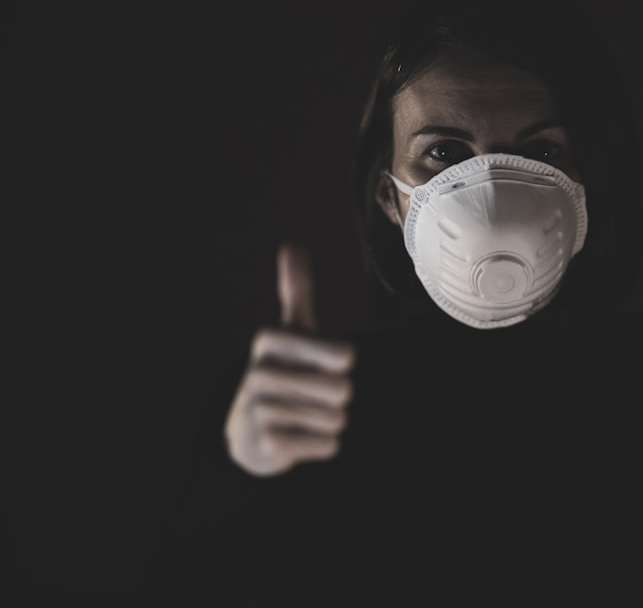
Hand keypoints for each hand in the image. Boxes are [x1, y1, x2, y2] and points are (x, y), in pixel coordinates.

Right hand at [225, 243, 355, 476]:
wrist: (249, 432)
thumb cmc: (283, 372)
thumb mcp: (291, 331)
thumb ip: (297, 291)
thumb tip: (292, 246)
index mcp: (270, 341)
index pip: (344, 357)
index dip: (341, 364)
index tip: (320, 364)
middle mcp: (260, 373)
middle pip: (344, 391)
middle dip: (337, 398)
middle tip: (311, 396)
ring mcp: (261, 410)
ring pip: (337, 419)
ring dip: (330, 422)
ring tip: (303, 417)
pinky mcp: (268, 445)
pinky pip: (328, 445)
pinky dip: (323, 445)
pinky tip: (299, 438)